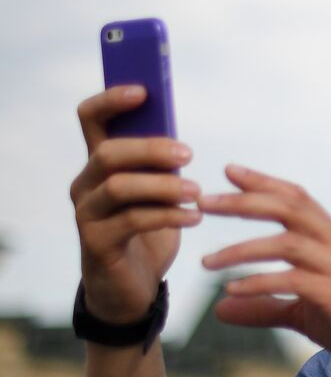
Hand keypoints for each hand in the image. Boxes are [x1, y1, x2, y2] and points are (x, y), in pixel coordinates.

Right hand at [72, 85, 201, 322]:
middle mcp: (86, 183)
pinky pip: (132, 221)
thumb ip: (162, 166)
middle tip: (189, 155)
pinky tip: (195, 218)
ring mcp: (86, 214)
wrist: (132, 286)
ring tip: (198, 194)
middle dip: (151, 149)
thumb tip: (180, 143)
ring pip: (120, 187)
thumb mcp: (160, 192)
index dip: (111, 99)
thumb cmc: (149, 230)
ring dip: (165, 187)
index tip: (144, 90)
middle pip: (109, 152)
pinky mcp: (96, 243)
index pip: (90, 118)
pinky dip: (168, 216)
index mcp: (100, 163)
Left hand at [197, 165, 330, 376]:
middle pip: (292, 209)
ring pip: (289, 243)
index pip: (300, 200)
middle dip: (245, 202)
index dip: (264, 183)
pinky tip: (233, 292)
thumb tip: (220, 309)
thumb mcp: (307, 315)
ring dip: (242, 249)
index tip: (229, 172)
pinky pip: (295, 282)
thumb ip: (265, 307)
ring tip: (207, 262)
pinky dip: (260, 283)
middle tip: (204, 202)